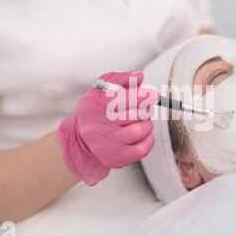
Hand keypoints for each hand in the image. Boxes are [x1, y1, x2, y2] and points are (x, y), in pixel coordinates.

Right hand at [58, 70, 158, 185]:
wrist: (83, 138)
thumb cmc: (99, 109)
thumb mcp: (104, 89)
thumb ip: (121, 79)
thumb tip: (139, 76)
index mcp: (93, 104)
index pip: (121, 99)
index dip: (141, 96)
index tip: (152, 95)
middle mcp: (95, 125)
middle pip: (133, 115)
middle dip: (145, 110)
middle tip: (146, 108)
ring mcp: (103, 144)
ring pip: (139, 132)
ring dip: (147, 124)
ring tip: (142, 121)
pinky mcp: (113, 159)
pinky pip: (140, 150)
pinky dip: (148, 140)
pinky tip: (144, 134)